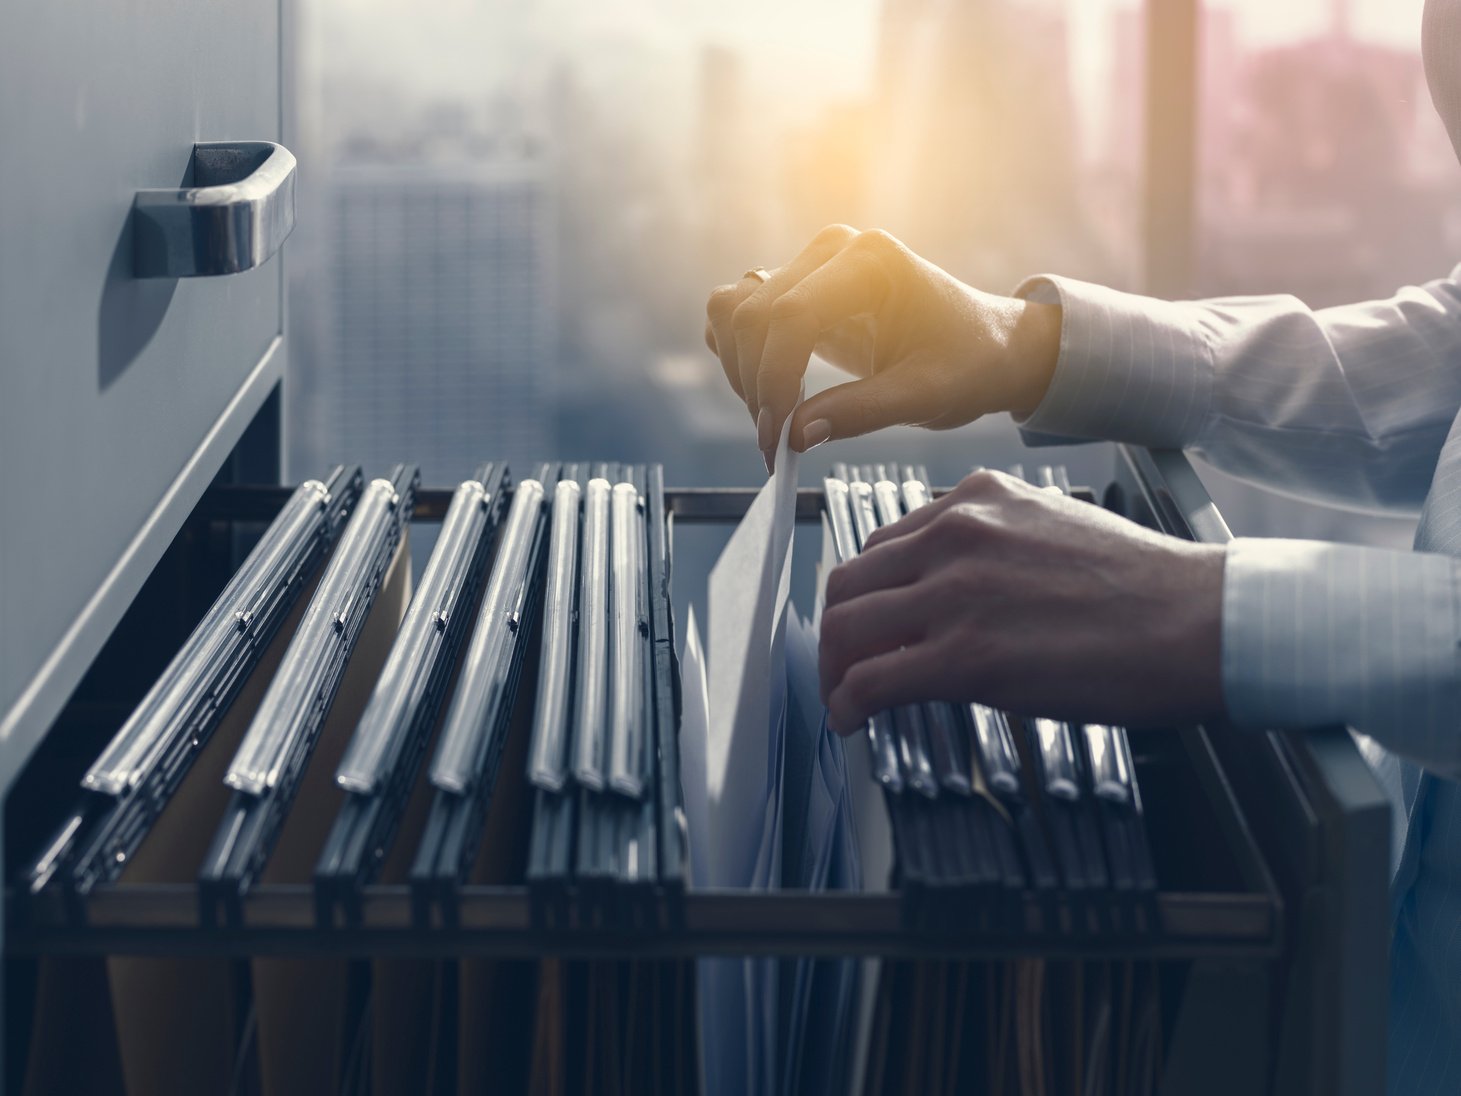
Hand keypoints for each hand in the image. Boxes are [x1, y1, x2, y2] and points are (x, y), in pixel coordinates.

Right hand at [704, 225, 1061, 470]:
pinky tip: (770, 396)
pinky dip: (738, 358)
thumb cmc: (968, 363)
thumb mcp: (926, 396)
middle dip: (755, 385)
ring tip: (774, 421)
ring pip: (733, 311)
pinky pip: (736, 313)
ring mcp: (809, 265)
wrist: (986, 346)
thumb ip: (860, 412)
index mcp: (872, 260)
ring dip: (740, 371)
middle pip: (753, 314)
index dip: (773, 380)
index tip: (777, 438)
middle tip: (774, 443)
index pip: (792, 314)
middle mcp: (833, 250)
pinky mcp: (794, 288)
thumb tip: (794, 435)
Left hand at [818, 471, 1226, 733]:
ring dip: (834, 669)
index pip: (887, 544)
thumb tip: (959, 590)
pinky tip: (852, 721)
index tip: (871, 621)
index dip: (869, 591)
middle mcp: (955, 534)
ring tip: (843, 696)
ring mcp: (955, 593)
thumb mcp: (1055, 530)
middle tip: (843, 663)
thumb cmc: (1146, 588)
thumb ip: (996, 547)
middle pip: (851, 581)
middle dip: (838, 629)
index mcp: (977, 501)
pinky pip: (872, 681)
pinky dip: (847, 704)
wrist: (1198, 622)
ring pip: (847, 627)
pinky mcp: (964, 656)